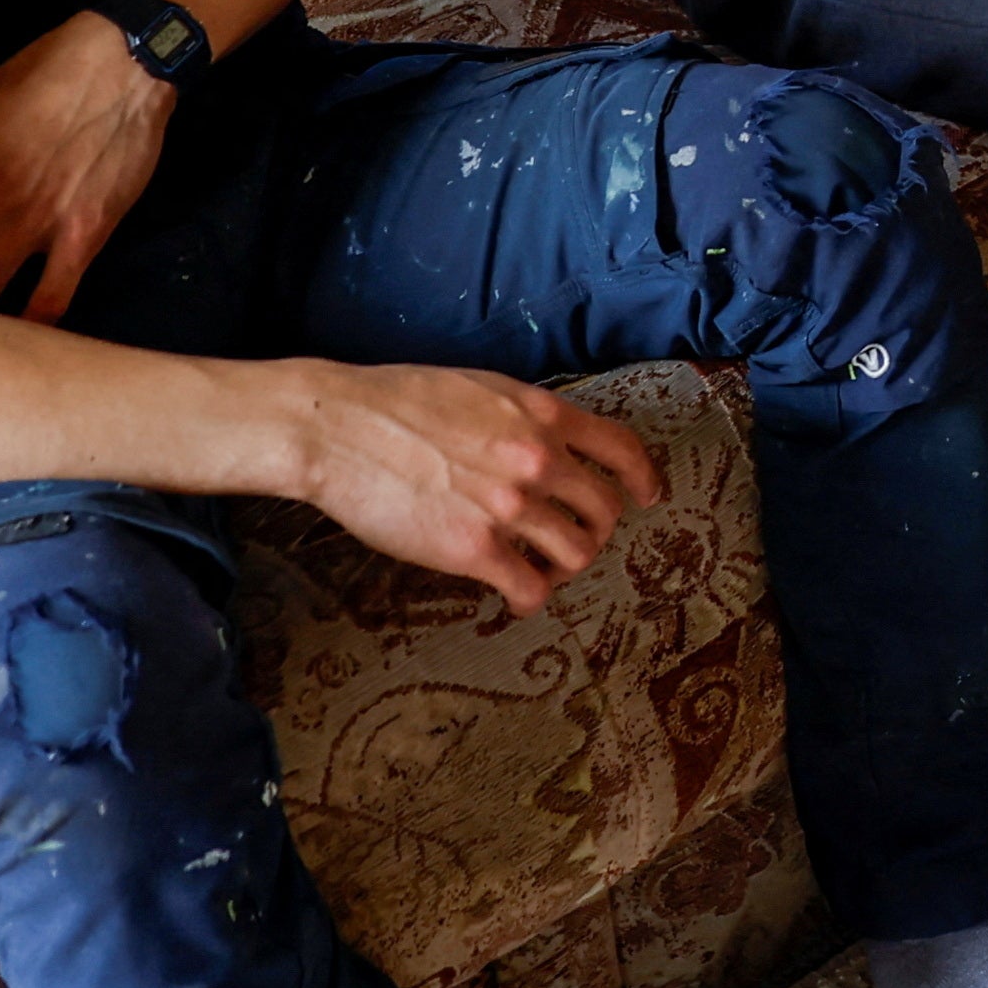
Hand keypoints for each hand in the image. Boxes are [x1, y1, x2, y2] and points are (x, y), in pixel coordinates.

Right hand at [281, 360, 661, 615]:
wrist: (338, 428)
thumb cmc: (397, 403)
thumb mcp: (481, 390)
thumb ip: (523, 418)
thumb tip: (549, 443)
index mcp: (542, 415)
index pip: (621, 449)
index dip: (643, 478)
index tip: (648, 497)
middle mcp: (538, 459)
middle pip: (604, 510)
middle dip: (596, 531)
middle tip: (572, 541)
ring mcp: (509, 506)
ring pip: (576, 553)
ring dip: (564, 568)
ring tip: (540, 570)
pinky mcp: (474, 548)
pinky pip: (530, 587)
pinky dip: (529, 598)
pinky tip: (513, 596)